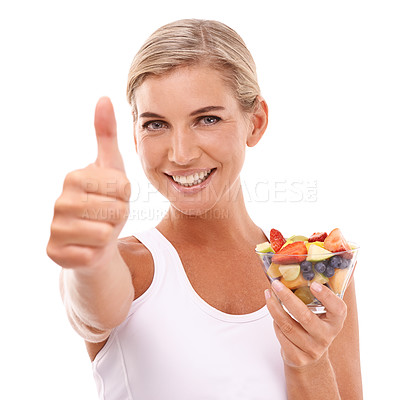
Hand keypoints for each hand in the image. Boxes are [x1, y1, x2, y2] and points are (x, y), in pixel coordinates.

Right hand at [47, 97, 130, 269]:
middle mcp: (59, 201)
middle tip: (106, 216)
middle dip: (119, 215)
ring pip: (105, 233)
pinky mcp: (55, 253)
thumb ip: (106, 135)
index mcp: (74, 177)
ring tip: (99, 229)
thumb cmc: (106, 202)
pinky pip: (92, 254)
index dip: (125, 196)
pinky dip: (97, 252)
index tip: (113, 198)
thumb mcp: (111, 169)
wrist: (95, 240)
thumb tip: (104, 97)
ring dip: (109, 234)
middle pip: (115, 210)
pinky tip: (88, 247)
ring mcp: (54, 228)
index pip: (122, 187)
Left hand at [265, 280, 346, 368]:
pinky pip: (281, 335)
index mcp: (335, 322)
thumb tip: (296, 268)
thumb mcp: (320, 314)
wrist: (310, 359)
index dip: (327, 297)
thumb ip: (314, 296)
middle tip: (276, 285)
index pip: (338, 310)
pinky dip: (274, 321)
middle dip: (287, 298)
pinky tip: (273, 312)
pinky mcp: (298, 358)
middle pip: (305, 316)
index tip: (314, 284)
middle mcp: (326, 337)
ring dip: (274, 308)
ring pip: (288, 325)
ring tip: (268, 294)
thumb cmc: (312, 327)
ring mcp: (312, 349)